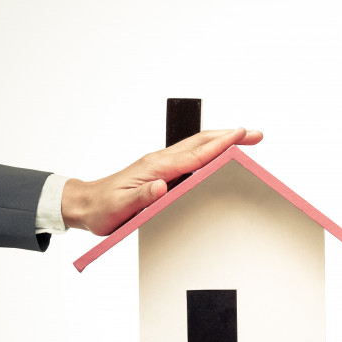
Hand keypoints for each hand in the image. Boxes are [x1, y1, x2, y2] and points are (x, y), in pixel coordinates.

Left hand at [61, 128, 263, 235]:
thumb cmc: (103, 207)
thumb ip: (142, 196)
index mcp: (155, 167)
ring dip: (222, 141)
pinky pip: (192, 157)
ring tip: (245, 140)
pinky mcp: (162, 172)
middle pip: (201, 143)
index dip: (220, 144)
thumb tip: (161, 187)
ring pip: (198, 147)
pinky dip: (210, 152)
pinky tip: (220, 155)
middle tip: (255, 134)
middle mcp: (161, 161)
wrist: (86, 204)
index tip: (241, 134)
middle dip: (230, 136)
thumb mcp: (121, 207)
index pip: (195, 154)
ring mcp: (162, 165)